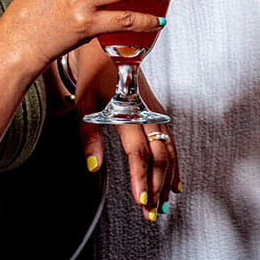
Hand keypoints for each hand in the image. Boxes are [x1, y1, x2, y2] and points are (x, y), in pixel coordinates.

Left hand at [73, 45, 179, 221]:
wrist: (114, 45)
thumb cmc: (95, 74)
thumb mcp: (84, 103)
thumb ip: (89, 136)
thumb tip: (94, 166)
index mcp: (128, 111)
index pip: (138, 152)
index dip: (141, 178)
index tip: (141, 201)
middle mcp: (148, 113)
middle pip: (159, 156)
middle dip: (157, 187)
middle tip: (152, 213)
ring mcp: (157, 113)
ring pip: (169, 152)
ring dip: (167, 180)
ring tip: (164, 205)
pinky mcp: (159, 113)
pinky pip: (172, 143)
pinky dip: (175, 165)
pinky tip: (175, 182)